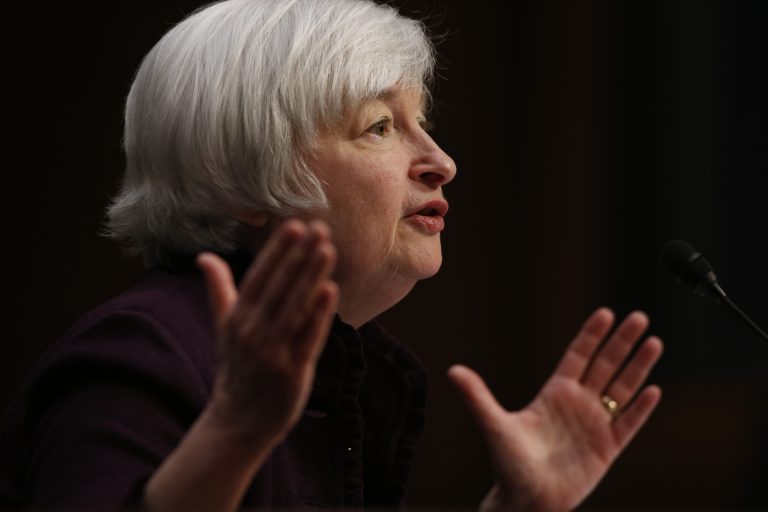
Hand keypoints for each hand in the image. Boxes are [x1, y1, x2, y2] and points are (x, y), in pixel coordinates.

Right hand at [196, 219, 338, 444]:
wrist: (239, 421)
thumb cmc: (236, 368)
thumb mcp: (224, 327)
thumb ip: (219, 289)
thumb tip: (203, 257)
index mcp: (238, 318)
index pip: (260, 277)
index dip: (277, 251)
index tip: (294, 225)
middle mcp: (253, 331)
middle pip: (280, 287)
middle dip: (300, 256)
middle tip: (319, 228)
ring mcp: (272, 351)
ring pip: (295, 307)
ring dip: (312, 277)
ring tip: (328, 249)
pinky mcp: (291, 370)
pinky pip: (307, 338)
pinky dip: (319, 314)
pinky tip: (331, 290)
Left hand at [448, 308, 662, 511]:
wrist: (527, 501)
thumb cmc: (508, 464)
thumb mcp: (494, 425)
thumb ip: (477, 396)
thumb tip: (453, 371)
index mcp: (554, 393)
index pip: (578, 356)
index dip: (592, 335)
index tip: (606, 312)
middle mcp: (578, 403)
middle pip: (605, 365)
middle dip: (622, 341)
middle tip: (639, 316)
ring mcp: (595, 424)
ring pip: (622, 389)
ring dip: (638, 366)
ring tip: (654, 341)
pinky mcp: (607, 448)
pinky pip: (629, 423)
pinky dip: (641, 408)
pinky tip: (653, 389)